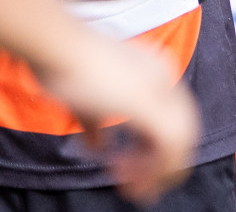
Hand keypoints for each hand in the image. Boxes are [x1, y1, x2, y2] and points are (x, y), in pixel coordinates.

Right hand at [37, 36, 197, 203]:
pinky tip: (129, 182)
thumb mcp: (84, 97)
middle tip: (140, 186)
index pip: (171, 115)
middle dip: (163, 165)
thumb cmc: (61, 62)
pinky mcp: (147, 105)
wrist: (54, 45)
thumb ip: (96, 122)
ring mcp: (157, 90)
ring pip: (179, 144)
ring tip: (135, 190)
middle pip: (181, 131)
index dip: (155, 146)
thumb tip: (99, 145)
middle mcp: (161, 78)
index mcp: (151, 70)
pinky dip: (154, 171)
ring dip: (158, 173)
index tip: (130, 164)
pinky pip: (168, 148)